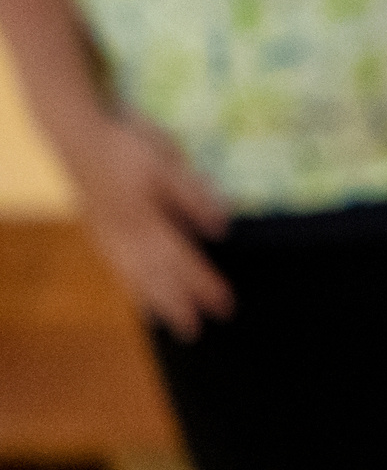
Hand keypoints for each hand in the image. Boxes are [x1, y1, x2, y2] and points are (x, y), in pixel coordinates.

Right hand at [56, 110, 231, 339]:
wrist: (78, 138)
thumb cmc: (129, 146)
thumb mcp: (168, 161)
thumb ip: (193, 196)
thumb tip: (220, 228)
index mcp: (147, 216)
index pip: (182, 258)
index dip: (203, 283)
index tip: (225, 304)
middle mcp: (127, 233)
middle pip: (158, 276)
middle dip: (179, 303)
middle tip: (196, 332)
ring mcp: (110, 235)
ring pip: (135, 276)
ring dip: (155, 301)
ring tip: (171, 324)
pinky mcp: (99, 233)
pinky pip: (117, 268)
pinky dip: (131, 287)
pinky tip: (141, 299)